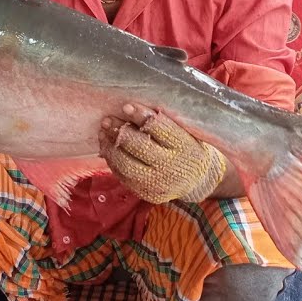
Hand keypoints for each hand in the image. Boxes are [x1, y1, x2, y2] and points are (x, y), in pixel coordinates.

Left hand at [98, 104, 227, 203]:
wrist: (197, 181)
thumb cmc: (187, 147)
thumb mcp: (185, 132)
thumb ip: (165, 122)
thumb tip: (132, 108)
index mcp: (184, 146)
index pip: (158, 128)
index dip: (140, 115)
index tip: (126, 106)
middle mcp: (172, 166)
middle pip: (140, 147)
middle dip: (120, 131)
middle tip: (108, 119)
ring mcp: (158, 183)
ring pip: (127, 164)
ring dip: (111, 146)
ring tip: (104, 132)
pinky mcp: (147, 193)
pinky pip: (124, 177)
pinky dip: (112, 161)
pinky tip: (107, 148)